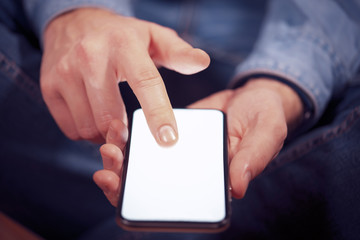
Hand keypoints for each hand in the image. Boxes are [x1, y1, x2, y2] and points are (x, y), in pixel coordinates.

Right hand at [41, 8, 209, 143]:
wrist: (73, 23)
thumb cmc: (120, 36)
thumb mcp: (152, 37)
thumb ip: (178, 52)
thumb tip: (202, 62)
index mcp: (124, 45)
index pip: (145, 83)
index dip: (158, 114)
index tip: (169, 140)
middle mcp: (90, 56)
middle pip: (111, 116)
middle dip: (125, 133)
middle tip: (133, 132)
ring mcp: (65, 72)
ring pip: (90, 127)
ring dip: (106, 134)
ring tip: (114, 119)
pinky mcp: (49, 87)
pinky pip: (72, 129)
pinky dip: (87, 132)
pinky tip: (95, 115)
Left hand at [94, 78, 302, 204]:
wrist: (253, 95)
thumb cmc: (264, 117)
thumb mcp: (266, 134)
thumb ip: (253, 158)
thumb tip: (236, 187)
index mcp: (213, 182)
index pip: (179, 204)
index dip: (149, 206)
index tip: (123, 194)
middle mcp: (192, 172)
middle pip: (152, 187)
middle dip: (124, 183)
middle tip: (107, 172)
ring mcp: (179, 152)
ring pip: (145, 164)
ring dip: (122, 160)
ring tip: (110, 147)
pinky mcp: (171, 131)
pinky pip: (147, 139)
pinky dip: (130, 138)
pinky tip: (118, 130)